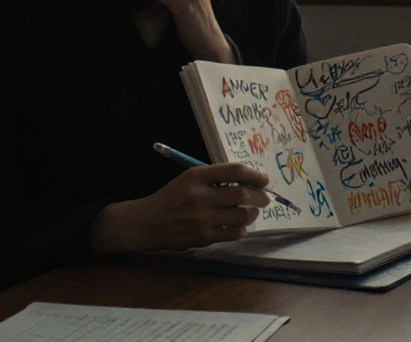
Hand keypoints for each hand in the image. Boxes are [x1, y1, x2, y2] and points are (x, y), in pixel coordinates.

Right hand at [90, 163, 271, 252]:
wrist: (145, 223)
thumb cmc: (171, 198)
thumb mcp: (189, 180)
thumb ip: (215, 178)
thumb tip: (249, 182)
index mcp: (196, 176)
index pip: (235, 171)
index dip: (255, 175)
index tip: (265, 180)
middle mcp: (199, 196)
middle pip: (242, 195)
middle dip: (261, 197)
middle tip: (265, 199)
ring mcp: (200, 219)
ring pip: (242, 215)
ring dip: (253, 214)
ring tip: (252, 212)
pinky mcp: (202, 238)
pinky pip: (233, 233)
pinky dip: (242, 228)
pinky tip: (239, 225)